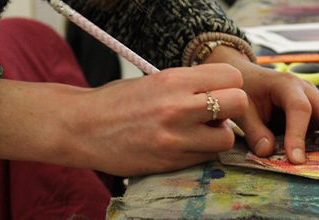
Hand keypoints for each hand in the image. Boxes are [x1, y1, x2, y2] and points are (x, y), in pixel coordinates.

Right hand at [0, 64, 248, 176]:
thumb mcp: (155, 80)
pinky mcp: (171, 160)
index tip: (220, 91)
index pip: (232, 78)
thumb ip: (189, 85)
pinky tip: (185, 145)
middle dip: (232, 109)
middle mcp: (179, 106)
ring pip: (227, 137)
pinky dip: (202, 152)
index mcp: (175, 80)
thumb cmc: (117, 102)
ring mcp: (176, 137)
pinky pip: (206, 157)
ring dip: (219, 136)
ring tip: (200, 132)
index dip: (230, 86)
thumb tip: (223, 91)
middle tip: (217, 114)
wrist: (81, 127)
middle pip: (238, 103)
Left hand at [203, 47, 318, 164]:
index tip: (296, 160)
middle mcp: (306, 89)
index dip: (299, 134)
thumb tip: (268, 152)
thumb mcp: (242, 109)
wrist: (250, 77)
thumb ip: (253, 131)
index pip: (298, 108)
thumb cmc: (246, 92)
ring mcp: (316, 98)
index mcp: (286, 84)